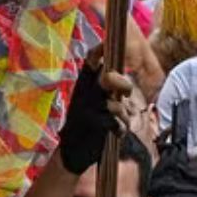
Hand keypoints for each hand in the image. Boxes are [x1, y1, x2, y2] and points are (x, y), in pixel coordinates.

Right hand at [56, 58, 119, 173]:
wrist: (72, 151)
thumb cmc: (86, 122)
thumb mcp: (91, 101)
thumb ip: (106, 90)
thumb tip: (125, 82)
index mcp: (83, 84)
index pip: (91, 60)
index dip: (100, 50)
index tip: (107, 45)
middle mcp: (83, 92)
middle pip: (108, 78)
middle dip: (123, 84)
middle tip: (125, 92)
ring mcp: (86, 108)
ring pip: (116, 105)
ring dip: (122, 116)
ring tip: (117, 122)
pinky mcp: (92, 124)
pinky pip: (116, 124)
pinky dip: (119, 130)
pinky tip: (114, 133)